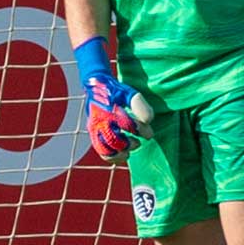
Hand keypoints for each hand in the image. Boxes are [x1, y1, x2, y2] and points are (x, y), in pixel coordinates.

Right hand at [74, 36, 153, 162]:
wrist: (96, 87)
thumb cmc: (116, 91)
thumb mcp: (128, 93)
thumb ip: (139, 104)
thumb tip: (149, 120)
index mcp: (109, 108)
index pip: (126, 124)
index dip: (140, 130)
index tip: (149, 134)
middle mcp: (99, 120)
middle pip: (112, 140)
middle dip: (128, 144)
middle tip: (138, 143)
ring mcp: (95, 128)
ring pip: (104, 149)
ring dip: (119, 153)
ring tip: (129, 153)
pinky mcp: (94, 134)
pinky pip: (101, 151)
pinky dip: (113, 157)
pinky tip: (124, 154)